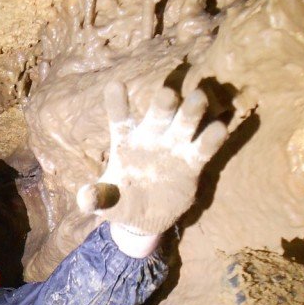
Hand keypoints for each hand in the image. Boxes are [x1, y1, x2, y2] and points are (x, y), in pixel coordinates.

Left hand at [77, 82, 227, 236]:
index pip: (120, 118)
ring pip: (185, 122)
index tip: (115, 86)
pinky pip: (204, 146)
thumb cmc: (120, 202)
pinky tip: (219, 129)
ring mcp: (174, 147)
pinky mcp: (192, 162)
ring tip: (199, 97)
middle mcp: (152, 137)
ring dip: (192, 110)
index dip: (117, 103)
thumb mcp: (105, 203)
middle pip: (159, 113)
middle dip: (164, 103)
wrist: (145, 218)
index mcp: (126, 140)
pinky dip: (212, 137)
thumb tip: (83, 200)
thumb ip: (96, 198)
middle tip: (168, 93)